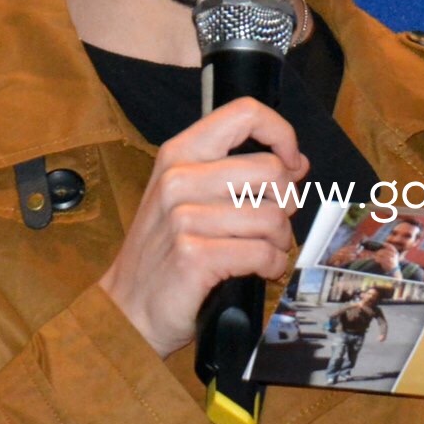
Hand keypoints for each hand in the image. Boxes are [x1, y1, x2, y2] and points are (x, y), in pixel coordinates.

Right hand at [99, 98, 306, 358]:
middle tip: (271, 227)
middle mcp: (179, 178)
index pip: (245, 114)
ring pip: (273, 218)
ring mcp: (184, 217)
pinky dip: (271, 267)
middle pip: (273, 172)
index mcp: (179, 154)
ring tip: (263, 253)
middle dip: (286, 205)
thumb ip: (238, 174)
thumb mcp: (189, 198)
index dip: (281, 135)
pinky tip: (260, 272)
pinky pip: (263, 253)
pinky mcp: (194, 256)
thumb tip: (296, 162)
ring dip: (279, 243)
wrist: (128, 309)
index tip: (291, 162)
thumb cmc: (163, 254)